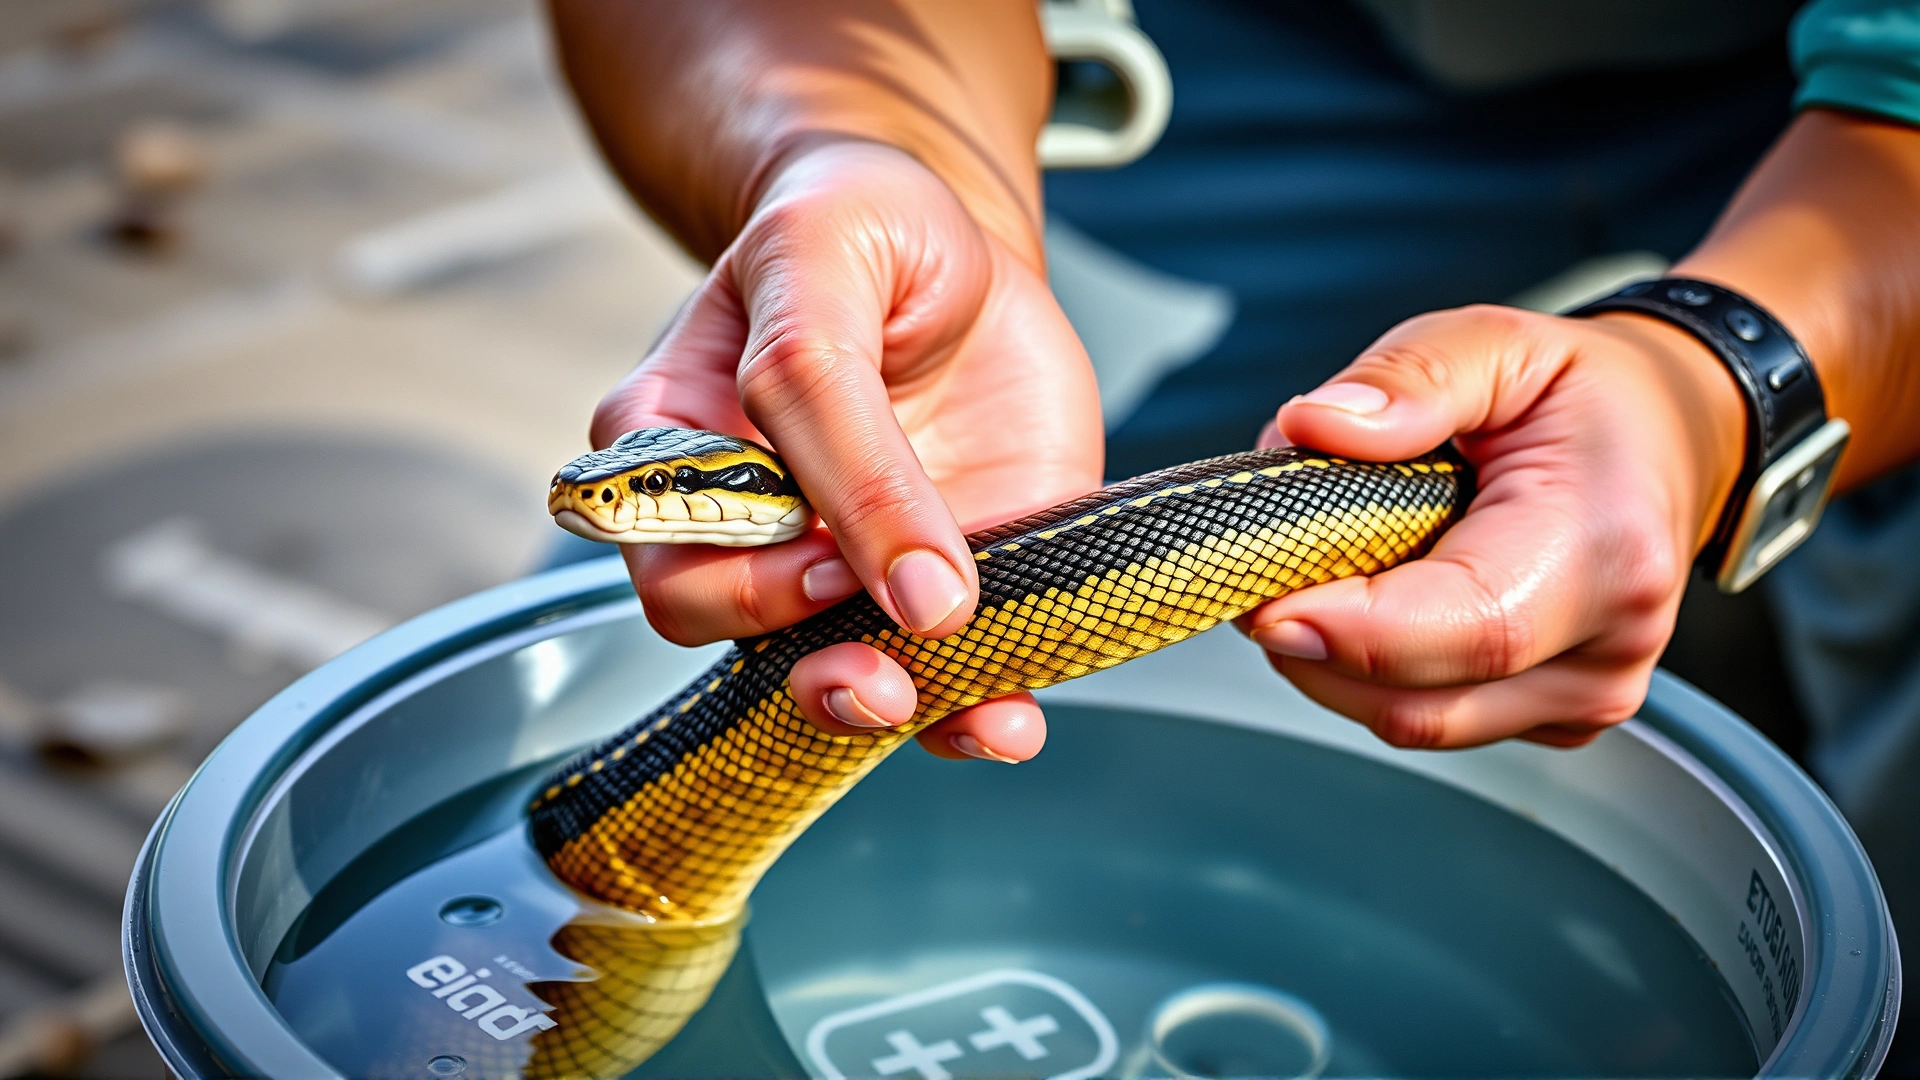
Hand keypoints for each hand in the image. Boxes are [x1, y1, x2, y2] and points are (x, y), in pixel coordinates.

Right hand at [592, 140, 1101, 761]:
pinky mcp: (939, 586)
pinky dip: (978, 715)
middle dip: (810, 667)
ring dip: (899, 710)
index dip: (745, 583)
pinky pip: (945, 682)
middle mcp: (752, 530)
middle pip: (743, 642)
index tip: (827, 562)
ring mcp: (845, 566)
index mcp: (676, 451)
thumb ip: (832, 407)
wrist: (951, 243)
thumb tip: (905, 586)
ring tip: (959, 711)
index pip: (670, 555)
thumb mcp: (819, 271)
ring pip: (839, 678)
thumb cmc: (851, 229)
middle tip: (883, 660)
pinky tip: (1009, 716)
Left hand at [1238, 303, 1744, 747]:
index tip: (1261, 600)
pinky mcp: (1554, 717)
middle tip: (1264, 567)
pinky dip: (1375, 672)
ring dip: (1336, 661)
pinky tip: (1377, 600)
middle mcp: (1610, 642)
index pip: (1466, 629)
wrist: (1667, 437)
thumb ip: (1408, 379)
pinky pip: (1432, 717)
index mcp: (1607, 545)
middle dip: (1315, 644)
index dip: (1349, 631)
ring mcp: (1588, 695)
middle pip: (1421, 700)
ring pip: (1413, 720)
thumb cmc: (1582, 396)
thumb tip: (1316, 426)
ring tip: (1327, 568)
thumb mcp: (1496, 342)